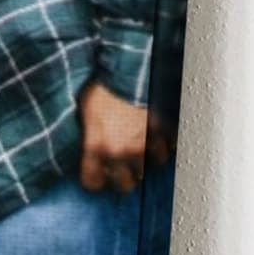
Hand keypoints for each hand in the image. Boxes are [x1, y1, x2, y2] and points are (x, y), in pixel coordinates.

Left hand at [76, 81, 166, 195]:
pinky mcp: (163, 132)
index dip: (94, 180)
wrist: (129, 69)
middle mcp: (121, 152)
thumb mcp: (85, 112)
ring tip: (142, 149)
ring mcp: (145, 144)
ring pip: (149, 167)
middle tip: (121, 168)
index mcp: (97, 147)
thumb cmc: (102, 86)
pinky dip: (165, 143)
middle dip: (122, 178)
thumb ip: (89, 135)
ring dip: (145, 159)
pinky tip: (159, 136)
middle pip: (125, 185)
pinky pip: (168, 147)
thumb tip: (89, 146)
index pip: (93, 182)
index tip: (97, 176)